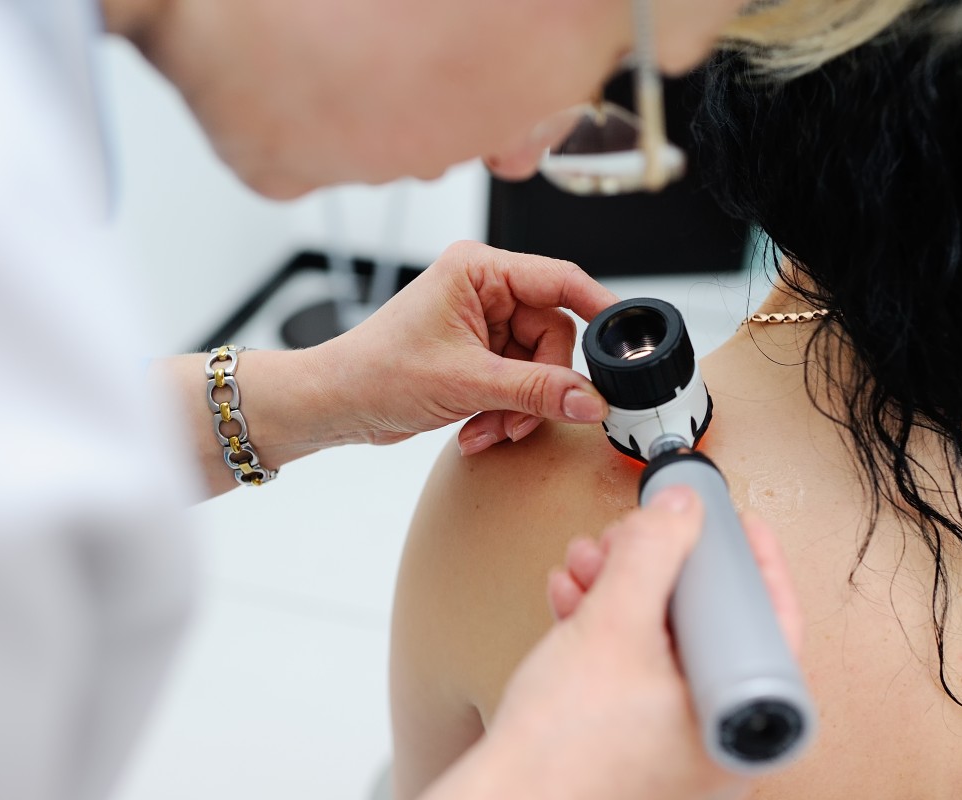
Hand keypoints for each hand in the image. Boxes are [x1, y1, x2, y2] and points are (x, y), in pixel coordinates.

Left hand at [326, 240, 617, 453]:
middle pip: (553, 335)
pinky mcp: (479, 355)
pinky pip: (519, 384)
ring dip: (519, 407)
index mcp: (479, 270)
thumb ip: (536, 391)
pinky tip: (478, 430)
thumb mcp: (466, 383)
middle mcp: (484, 290)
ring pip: (538, 367)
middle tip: (519, 417)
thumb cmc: (377, 372)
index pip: (560, 279)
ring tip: (489, 429)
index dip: (598, 307)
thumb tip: (590, 399)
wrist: (336, 404)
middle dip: (539, 386)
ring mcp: (483, 324)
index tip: (625, 339)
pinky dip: (505, 412)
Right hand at [421, 489, 802, 799]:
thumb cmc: (563, 756)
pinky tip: (576, 597)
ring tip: (590, 563)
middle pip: (708, 623)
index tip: (731, 524)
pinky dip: (606, 623)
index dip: (745, 560)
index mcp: (740, 724)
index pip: (768, 621)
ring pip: (663, 639)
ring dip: (623, 587)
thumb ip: (652, 554)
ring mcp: (674, 742)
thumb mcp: (612, 628)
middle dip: (660, 567)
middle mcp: (716, 739)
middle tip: (637, 538)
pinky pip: (634, 665)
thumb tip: (682, 510)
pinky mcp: (633, 739)